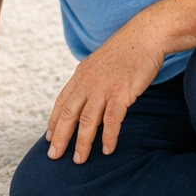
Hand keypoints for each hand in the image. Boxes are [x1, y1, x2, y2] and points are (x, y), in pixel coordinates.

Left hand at [45, 24, 164, 163]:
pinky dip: (109, 136)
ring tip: (79, 160)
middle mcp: (88, 82)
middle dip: (60, 137)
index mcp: (81, 75)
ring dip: (82, 142)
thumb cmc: (127, 50)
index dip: (54, 121)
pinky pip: (112, 120)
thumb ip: (91, 79)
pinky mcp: (122, 93)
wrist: (146, 35)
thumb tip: (87, 96)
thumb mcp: (100, 62)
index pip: (62, 102)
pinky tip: (107, 149)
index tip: (49, 138)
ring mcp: (104, 88)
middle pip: (69, 114)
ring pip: (87, 120)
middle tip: (54, 156)